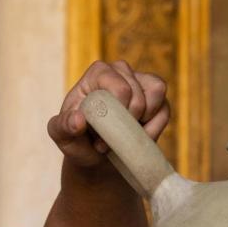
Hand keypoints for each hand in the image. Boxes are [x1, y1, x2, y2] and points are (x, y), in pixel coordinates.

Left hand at [48, 59, 170, 167]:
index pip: (119, 87)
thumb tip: (78, 119)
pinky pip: (164, 110)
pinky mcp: (157, 97)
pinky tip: (137, 137)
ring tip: (122, 137)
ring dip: (141, 125)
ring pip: (155, 95)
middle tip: (107, 142)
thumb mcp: (63, 136)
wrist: (95, 155)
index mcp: (98, 73)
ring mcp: (141, 81)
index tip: (102, 135)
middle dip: (125, 125)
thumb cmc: (78, 140)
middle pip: (137, 96)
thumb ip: (64, 126)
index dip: (117, 113)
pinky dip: (153, 130)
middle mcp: (121, 71)